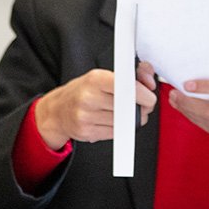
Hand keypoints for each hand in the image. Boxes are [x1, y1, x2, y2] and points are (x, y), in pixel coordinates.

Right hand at [33, 62, 156, 147]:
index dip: (143, 94)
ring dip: (130, 120)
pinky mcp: (87, 132)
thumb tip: (149, 78)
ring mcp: (86, 116)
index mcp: (95, 79)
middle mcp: (88, 97)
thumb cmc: (83, 92)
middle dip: (140, 108)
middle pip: (129, 107)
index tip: (148, 97)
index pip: (127, 86)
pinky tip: (109, 121)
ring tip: (120, 113)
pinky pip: (115, 133)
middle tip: (138, 105)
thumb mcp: (102, 77)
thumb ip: (130, 76)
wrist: (58, 110)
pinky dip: (118, 129)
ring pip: (124, 122)